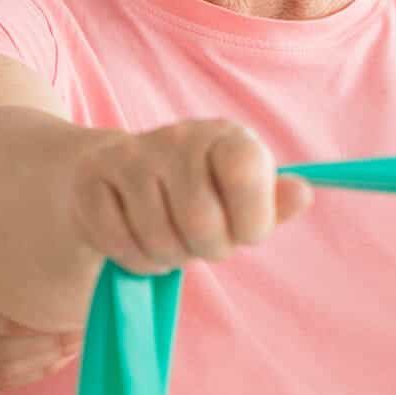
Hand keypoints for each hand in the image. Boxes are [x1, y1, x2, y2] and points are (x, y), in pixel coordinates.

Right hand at [68, 120, 312, 274]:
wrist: (121, 174)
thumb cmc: (197, 194)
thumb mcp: (241, 198)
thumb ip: (273, 202)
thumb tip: (303, 194)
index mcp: (225, 137)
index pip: (247, 174)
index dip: (250, 221)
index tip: (244, 229)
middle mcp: (177, 136)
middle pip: (201, 222)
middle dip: (205, 249)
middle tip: (200, 241)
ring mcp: (130, 154)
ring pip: (157, 238)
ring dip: (167, 257)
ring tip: (168, 239)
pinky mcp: (92, 177)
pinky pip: (119, 242)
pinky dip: (133, 258)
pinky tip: (137, 239)